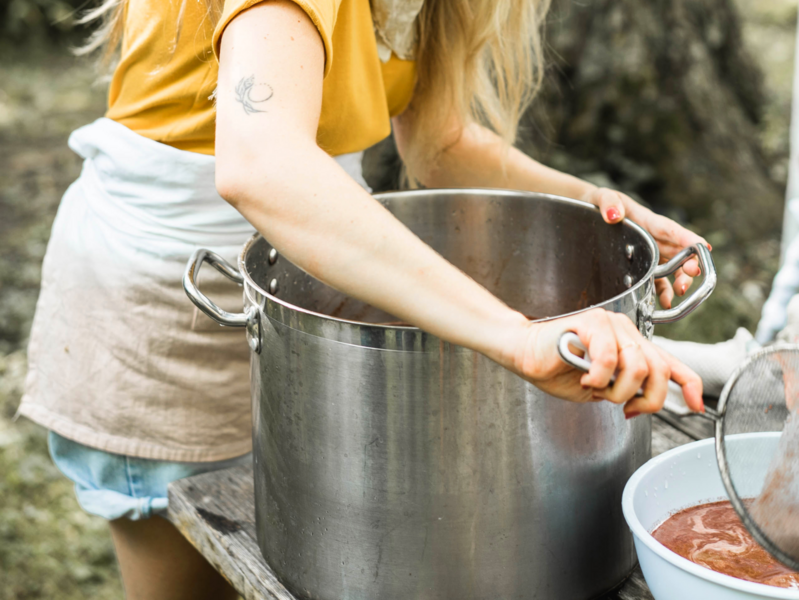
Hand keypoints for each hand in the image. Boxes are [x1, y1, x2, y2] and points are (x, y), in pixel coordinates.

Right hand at [500, 308, 703, 416]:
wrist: (525, 354)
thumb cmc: (557, 369)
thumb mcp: (601, 388)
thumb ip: (626, 389)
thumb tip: (645, 401)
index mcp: (631, 345)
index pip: (670, 362)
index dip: (688, 384)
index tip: (697, 405)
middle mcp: (626, 331)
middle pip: (658, 369)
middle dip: (647, 398)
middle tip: (625, 409)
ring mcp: (610, 324)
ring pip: (636, 366)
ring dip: (616, 389)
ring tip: (596, 387)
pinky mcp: (590, 322)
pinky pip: (608, 358)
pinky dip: (598, 376)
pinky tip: (585, 377)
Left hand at [581, 186, 710, 308]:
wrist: (587, 215)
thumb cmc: (599, 204)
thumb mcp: (602, 197)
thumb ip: (608, 203)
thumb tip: (614, 215)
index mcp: (647, 221)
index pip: (670, 229)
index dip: (687, 238)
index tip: (704, 247)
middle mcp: (653, 239)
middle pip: (678, 252)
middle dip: (689, 263)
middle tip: (692, 273)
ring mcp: (649, 255)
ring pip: (672, 269)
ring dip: (678, 281)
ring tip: (680, 292)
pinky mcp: (641, 268)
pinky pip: (656, 282)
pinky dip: (661, 293)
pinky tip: (663, 304)